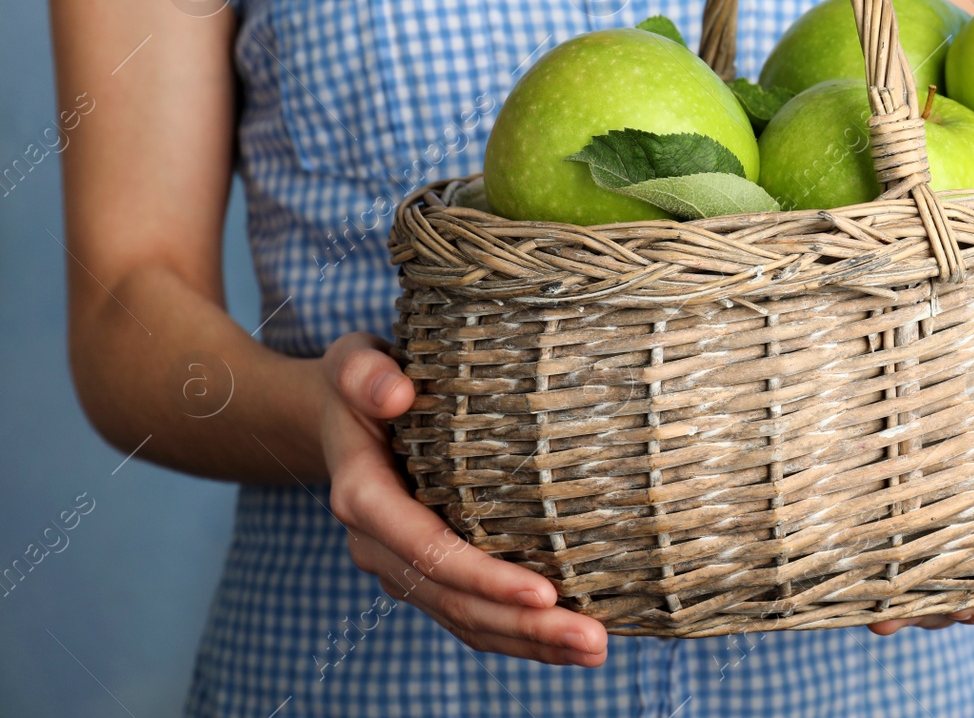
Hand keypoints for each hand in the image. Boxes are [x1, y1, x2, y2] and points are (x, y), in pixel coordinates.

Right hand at [320, 333, 608, 665]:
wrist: (343, 413)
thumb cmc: (361, 382)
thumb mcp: (355, 361)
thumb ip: (367, 374)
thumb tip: (398, 393)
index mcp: (364, 498)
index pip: (427, 550)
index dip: (483, 576)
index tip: (543, 591)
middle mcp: (379, 545)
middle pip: (455, 600)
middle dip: (523, 626)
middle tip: (593, 639)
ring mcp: (401, 567)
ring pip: (465, 619)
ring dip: (529, 642)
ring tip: (594, 649)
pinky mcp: (425, 574)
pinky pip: (468, 615)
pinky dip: (515, 634)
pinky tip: (564, 642)